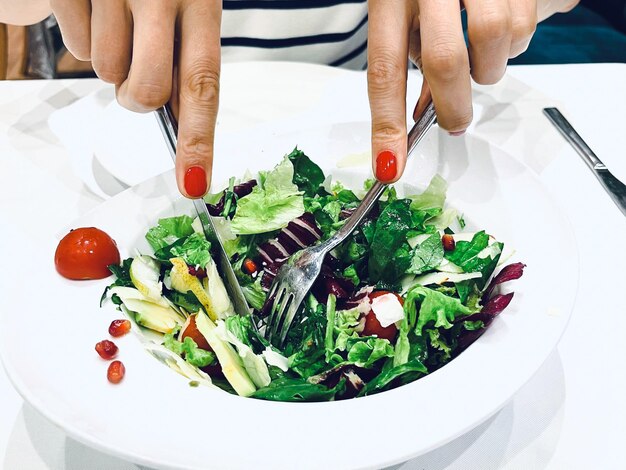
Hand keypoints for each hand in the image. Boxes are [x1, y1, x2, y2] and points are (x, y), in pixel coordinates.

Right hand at [51, 0, 221, 197]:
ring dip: (110, 58)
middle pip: (146, 92)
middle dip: (138, 97)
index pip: (203, 84)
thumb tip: (182, 133)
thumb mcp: (186, 5)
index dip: (198, 140)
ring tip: (116, 19)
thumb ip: (184, 59)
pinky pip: (74, 44)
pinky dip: (81, 33)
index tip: (194, 183)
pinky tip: (92, 5)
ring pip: (105, 71)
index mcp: (201, 1)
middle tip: (136, 68)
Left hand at [367, 0, 579, 182]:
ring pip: (492, 40)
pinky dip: (514, 43)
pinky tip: (501, 32)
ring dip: (488, 69)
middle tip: (454, 121)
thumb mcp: (405, 14)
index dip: (387, 125)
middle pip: (444, 61)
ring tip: (479, 60)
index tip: (390, 165)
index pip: (384, 70)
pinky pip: (523, 24)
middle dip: (452, 105)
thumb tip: (423, 115)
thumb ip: (413, 58)